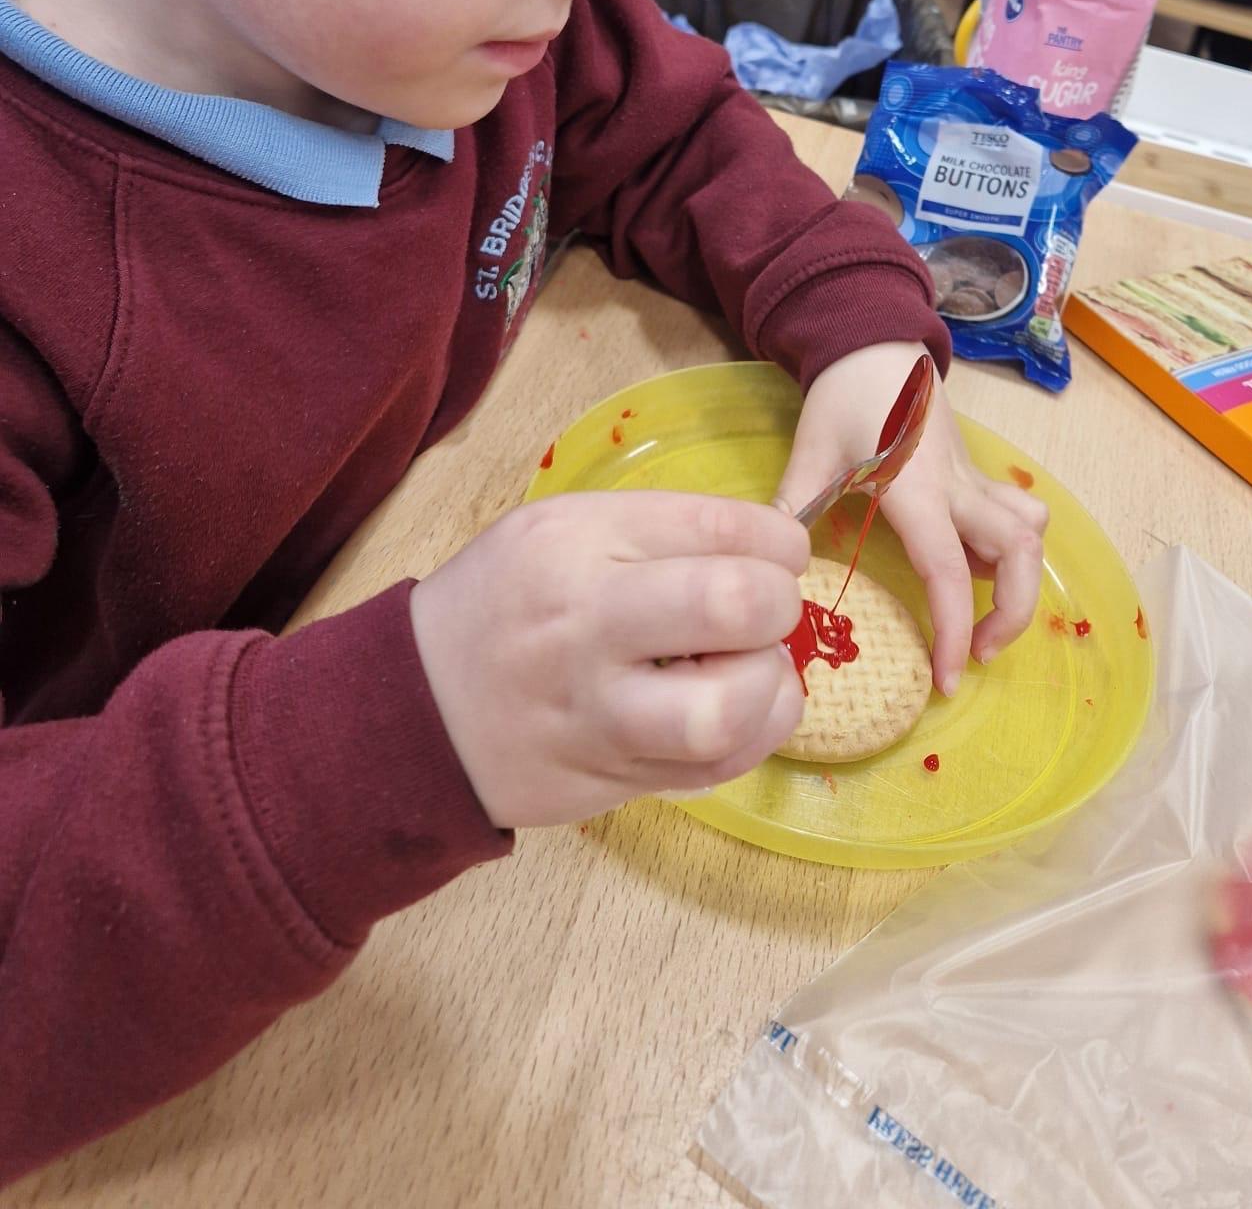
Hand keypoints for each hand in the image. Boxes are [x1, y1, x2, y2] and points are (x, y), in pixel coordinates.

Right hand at [409, 491, 808, 827]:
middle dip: (778, 602)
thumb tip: (769, 548)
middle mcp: (589, 625)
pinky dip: (754, 735)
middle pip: (733, 605)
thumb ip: (658, 530)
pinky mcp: (614, 781)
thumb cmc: (502, 600)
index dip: (778, 539)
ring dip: (769, 682)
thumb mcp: (558, 527)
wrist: (416, 708)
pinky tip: (741, 707)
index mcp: (578, 544)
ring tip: (753, 665)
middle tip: (767, 607)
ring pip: (728, 708)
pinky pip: (718, 768)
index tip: (779, 552)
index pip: (718, 526)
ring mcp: (601, 715)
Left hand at [775, 343, 1046, 698]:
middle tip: (974, 654)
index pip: (947, 569)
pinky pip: (1018, 515)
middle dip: (1013, 614)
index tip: (947, 679)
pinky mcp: (977, 476)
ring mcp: (974, 479)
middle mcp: (958, 486)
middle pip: (1021, 553)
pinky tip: (978, 574)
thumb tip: (768, 570)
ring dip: (1022, 583)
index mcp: (915, 486)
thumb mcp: (810, 452)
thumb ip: (793, 507)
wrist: (877, 342)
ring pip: (1031, 532)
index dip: (952, 629)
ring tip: (982, 622)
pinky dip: (1014, 552)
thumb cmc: (844, 397)